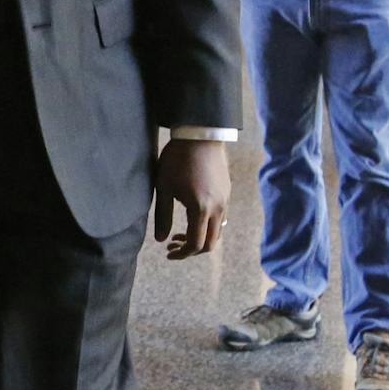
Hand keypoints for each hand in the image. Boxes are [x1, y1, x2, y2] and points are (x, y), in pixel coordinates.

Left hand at [153, 138, 229, 259]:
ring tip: (179, 233)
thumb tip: (160, 240)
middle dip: (192, 250)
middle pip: (210, 243)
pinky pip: (220, 218)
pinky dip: (206, 225)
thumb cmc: (177, 160)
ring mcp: (225, 201)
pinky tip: (191, 217)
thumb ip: (162, 216)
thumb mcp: (164, 188)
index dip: (182, 254)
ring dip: (200, 238)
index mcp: (201, 209)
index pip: (196, 244)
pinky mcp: (227, 193)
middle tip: (173, 245)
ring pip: (217, 231)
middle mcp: (218, 208)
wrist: (200, 135)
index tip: (168, 253)